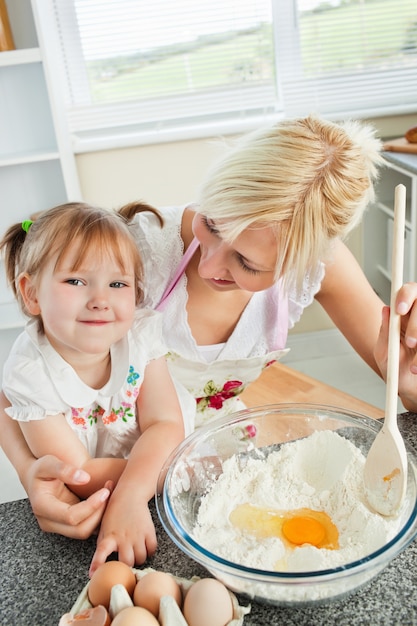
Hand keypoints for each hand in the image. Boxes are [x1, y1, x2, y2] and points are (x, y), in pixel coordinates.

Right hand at [24, 455, 110, 538]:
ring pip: (85, 532)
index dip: (91, 506)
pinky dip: (99, 517)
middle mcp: (48, 522)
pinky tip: (104, 498)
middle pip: (80, 530)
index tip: (105, 491)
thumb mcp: (48, 463)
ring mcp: (58, 526)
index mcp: (42, 507)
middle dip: (99, 512)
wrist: (36, 478)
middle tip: (109, 489)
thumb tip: (85, 478)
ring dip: (101, 515)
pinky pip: (87, 527)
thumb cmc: (41, 469)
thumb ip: (63, 469)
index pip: (70, 516)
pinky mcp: (67, 526)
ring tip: (109, 490)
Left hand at [89, 489, 156, 576]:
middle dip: (127, 565)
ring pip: (141, 558)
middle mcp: (123, 537)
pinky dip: (149, 551)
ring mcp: (137, 535)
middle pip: (127, 562)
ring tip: (135, 553)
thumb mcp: (104, 527)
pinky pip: (152, 549)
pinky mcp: (149, 531)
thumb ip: (104, 544)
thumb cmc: (114, 511)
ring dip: (138, 558)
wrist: (129, 494)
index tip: (93, 574)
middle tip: (126, 562)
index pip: (101, 551)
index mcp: (109, 535)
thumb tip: (102, 562)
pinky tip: (144, 547)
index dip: (97, 563)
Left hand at [374, 283, 416, 410]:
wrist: (413, 393)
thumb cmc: (397, 372)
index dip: (405, 296)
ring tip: (414, 368)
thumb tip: (385, 309)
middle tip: (411, 343)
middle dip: (415, 324)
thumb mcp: (384, 355)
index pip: (407, 292)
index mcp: (404, 316)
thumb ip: (385, 333)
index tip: (399, 310)